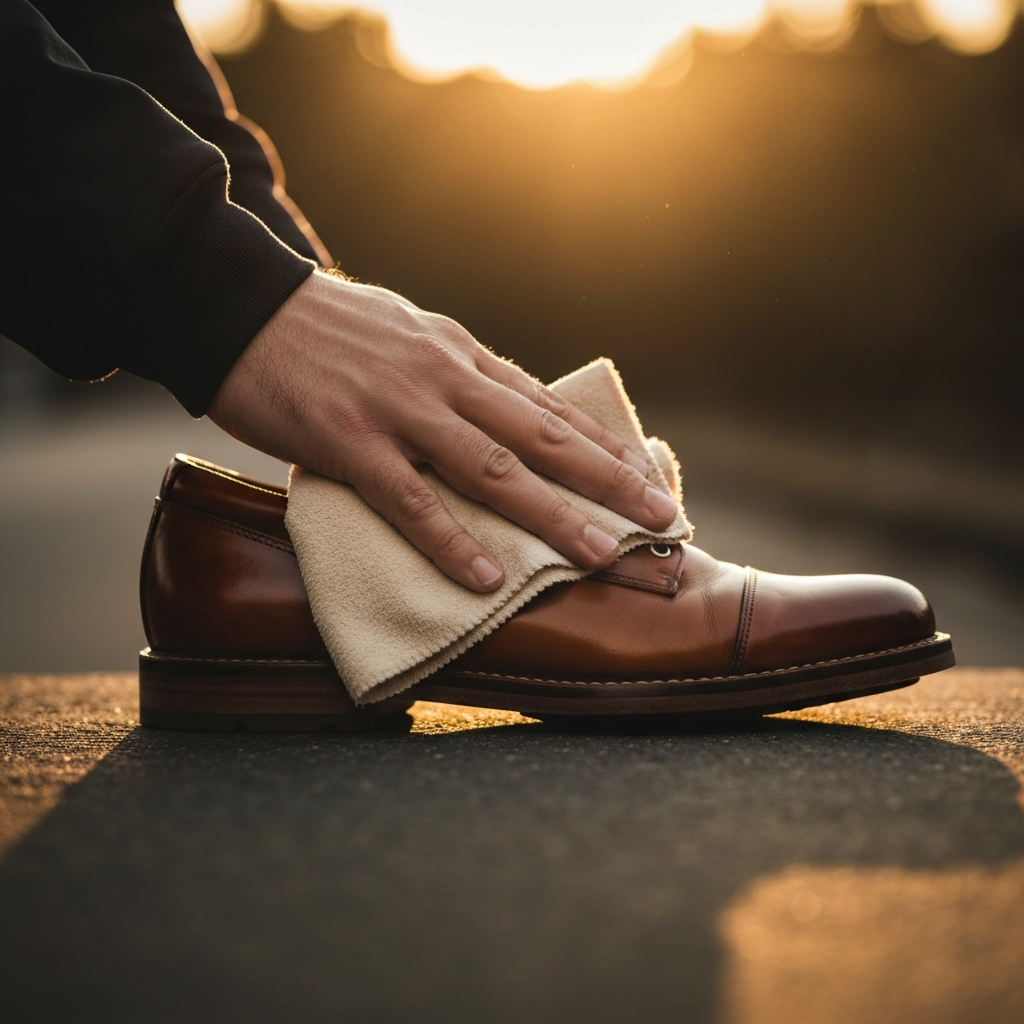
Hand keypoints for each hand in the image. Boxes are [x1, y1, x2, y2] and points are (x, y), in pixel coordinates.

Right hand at [208, 270, 677, 591]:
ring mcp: (398, 410)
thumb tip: (504, 406)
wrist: (239, 303)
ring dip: (551, 515)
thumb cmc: (326, 327)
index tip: (649, 477)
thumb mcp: (408, 334)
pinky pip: (408, 499)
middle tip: (662, 516)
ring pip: (492, 469)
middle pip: (542, 436)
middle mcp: (444, 379)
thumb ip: (457, 372)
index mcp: (460, 355)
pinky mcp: (348, 441)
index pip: (548, 407)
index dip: (604, 446)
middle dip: (609, 479)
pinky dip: (450, 539)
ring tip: (601, 554)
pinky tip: (487, 577)